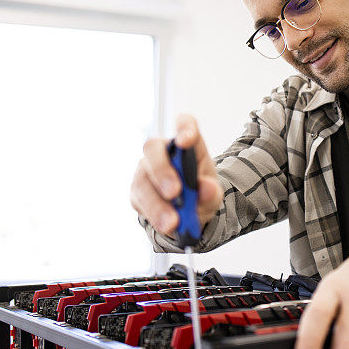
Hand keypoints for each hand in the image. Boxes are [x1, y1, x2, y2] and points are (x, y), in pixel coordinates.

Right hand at [130, 114, 222, 237]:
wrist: (188, 212)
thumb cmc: (200, 193)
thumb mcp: (212, 195)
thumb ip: (211, 192)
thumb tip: (207, 188)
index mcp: (187, 145)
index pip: (184, 124)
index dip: (184, 128)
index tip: (185, 141)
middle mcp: (162, 152)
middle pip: (153, 149)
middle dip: (162, 171)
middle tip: (174, 192)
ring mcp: (145, 170)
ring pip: (142, 179)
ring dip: (156, 202)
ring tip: (172, 222)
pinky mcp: (136, 191)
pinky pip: (138, 200)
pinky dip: (152, 214)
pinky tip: (164, 224)